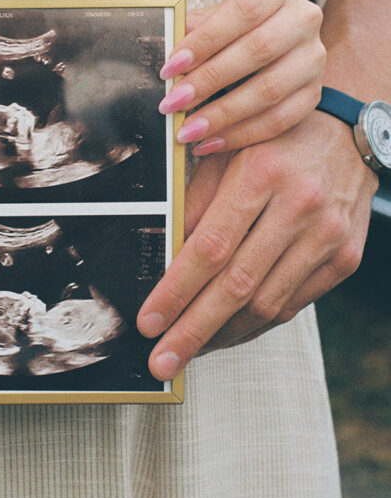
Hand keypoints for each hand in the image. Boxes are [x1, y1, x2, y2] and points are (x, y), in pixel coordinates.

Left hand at [137, 110, 377, 379]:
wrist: (349, 135)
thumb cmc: (274, 144)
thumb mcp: (226, 156)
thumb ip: (194, 204)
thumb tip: (163, 259)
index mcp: (261, 173)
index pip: (210, 247)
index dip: (176, 291)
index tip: (149, 322)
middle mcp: (299, 205)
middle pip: (237, 285)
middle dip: (193, 330)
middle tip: (162, 362)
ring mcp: (328, 236)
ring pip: (267, 304)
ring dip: (223, 334)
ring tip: (190, 348)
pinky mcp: (345, 258)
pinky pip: (292, 305)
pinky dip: (256, 324)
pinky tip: (228, 331)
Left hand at [159, 0, 324, 153]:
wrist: (279, 41)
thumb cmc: (235, 27)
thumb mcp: (216, 17)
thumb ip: (193, 29)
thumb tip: (158, 44)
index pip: (243, 10)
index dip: (205, 40)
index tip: (170, 68)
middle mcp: (304, 18)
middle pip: (258, 50)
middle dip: (209, 81)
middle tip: (172, 103)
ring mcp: (314, 57)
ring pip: (270, 90)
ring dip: (223, 115)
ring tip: (187, 130)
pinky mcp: (314, 93)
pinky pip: (279, 120)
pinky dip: (242, 134)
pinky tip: (210, 142)